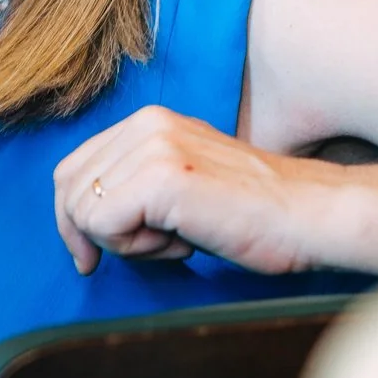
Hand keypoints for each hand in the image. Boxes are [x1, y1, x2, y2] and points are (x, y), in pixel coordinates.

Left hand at [52, 105, 338, 276]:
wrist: (310, 217)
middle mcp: (145, 124)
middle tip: (135, 254)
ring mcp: (152, 147)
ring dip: (125, 242)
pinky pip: (103, 224)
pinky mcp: (161, 177)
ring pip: (83, 210)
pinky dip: (136, 248)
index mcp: (148, 122)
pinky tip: (183, 241)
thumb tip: (80, 220)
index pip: (73, 168)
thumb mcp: (181, 187)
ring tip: (177, 240)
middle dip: (89, 233)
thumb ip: (134, 187)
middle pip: (67, 187)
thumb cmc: (252, 215)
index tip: (91, 255)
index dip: (73, 217)